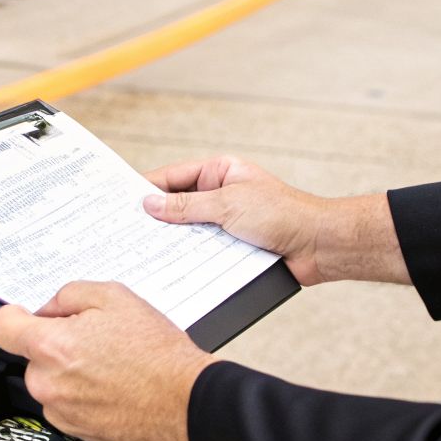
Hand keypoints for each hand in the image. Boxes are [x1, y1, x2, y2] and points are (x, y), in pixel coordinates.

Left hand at [0, 281, 212, 440]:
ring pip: (53, 384)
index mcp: (51, 347)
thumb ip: (69, 296)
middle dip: (57, 346)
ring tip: (113, 367)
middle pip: (34, 357)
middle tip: (96, 341)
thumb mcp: (115, 297)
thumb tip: (51, 309)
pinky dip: (85, 398)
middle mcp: (49, 384)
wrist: (186, 402)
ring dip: (72, 374)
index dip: (13, 317)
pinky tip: (115, 388)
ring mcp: (62, 413)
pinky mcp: (78, 432)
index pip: (1, 328)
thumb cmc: (158, 356)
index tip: (22, 318)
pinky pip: (69, 407)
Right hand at [143, 155, 332, 284]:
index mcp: (220, 172)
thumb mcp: (228, 205)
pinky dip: (189, 259)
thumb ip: (186, 207)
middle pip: (177, 205)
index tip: (120, 201)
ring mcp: (226, 223)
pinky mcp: (232, 248)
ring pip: (189, 232)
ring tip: (141, 251)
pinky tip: (170, 267)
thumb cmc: (284, 214)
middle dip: (155, 218)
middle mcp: (221, 195)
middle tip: (124, 230)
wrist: (319, 246)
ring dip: (172, 242)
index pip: (173, 177)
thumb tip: (150, 204)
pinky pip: (203, 252)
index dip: (147, 188)